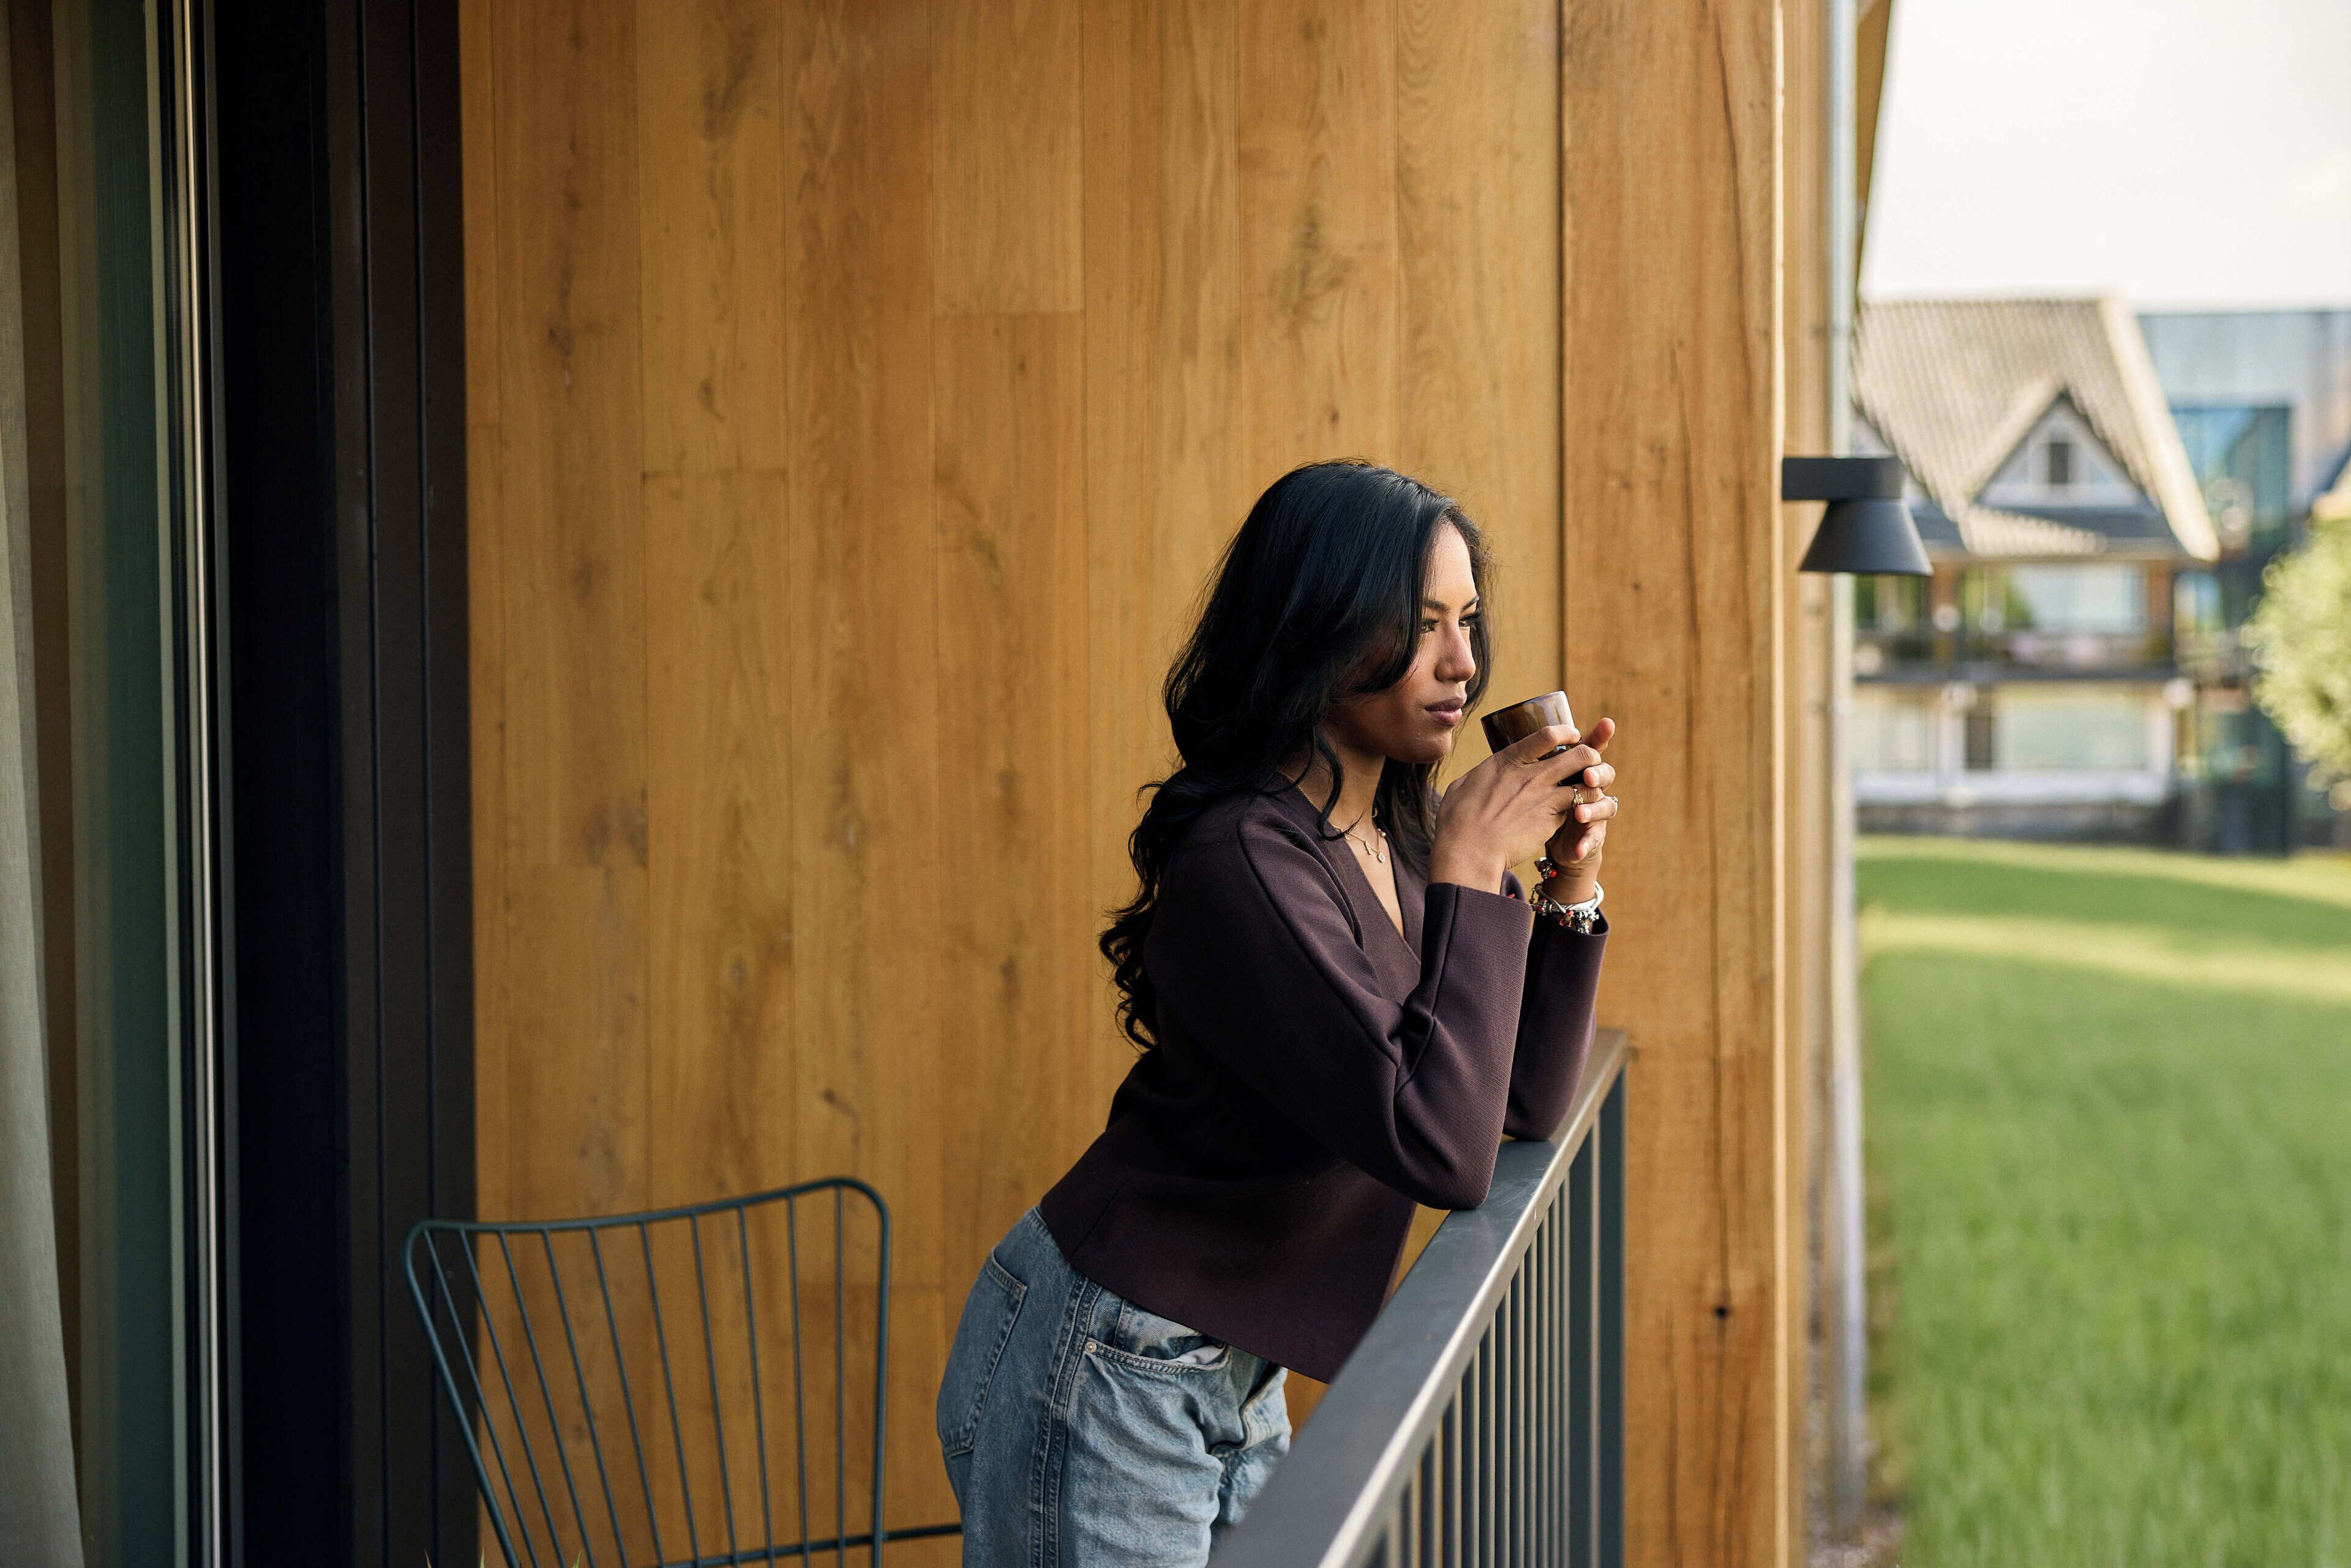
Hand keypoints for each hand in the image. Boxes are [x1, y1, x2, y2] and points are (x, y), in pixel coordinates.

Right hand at [1427, 721, 1605, 891]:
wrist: (1469, 851)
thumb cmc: (1457, 821)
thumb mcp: (1463, 785)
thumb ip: (1483, 773)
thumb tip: (1485, 771)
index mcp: (1507, 761)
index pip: (1547, 735)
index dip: (1566, 732)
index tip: (1572, 735)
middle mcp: (1531, 775)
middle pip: (1578, 754)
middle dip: (1589, 755)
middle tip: (1588, 763)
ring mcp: (1544, 798)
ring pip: (1586, 783)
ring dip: (1591, 784)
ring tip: (1588, 788)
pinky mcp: (1552, 821)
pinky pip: (1577, 808)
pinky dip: (1581, 809)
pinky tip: (1578, 813)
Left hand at [1539, 717, 1618, 904]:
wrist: (1546, 840)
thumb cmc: (1534, 802)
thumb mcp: (1529, 779)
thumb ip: (1529, 758)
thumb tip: (1511, 734)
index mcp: (1576, 770)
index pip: (1591, 749)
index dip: (1601, 736)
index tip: (1606, 724)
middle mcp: (1590, 788)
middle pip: (1604, 774)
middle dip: (1597, 773)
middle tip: (1587, 776)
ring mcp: (1594, 812)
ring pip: (1605, 806)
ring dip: (1593, 809)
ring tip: (1579, 815)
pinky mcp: (1592, 836)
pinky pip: (1593, 840)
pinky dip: (1585, 844)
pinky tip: (1576, 851)